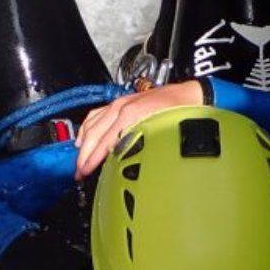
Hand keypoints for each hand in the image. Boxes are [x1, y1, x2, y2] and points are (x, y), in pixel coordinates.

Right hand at [74, 80, 202, 179]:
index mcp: (130, 115)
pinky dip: (87, 128)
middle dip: (84, 154)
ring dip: (83, 143)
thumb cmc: (180, 113)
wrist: (190, 97)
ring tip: (80, 160)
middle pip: (93, 134)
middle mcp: (121, 108)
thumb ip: (139, 147)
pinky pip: (96, 115)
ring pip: (92, 124)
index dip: (92, 159)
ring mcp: (119, 104)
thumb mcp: (161, 134)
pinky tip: (84, 137)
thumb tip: (122, 163)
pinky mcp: (121, 103)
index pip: (104, 141)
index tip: (84, 171)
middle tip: (79, 171)